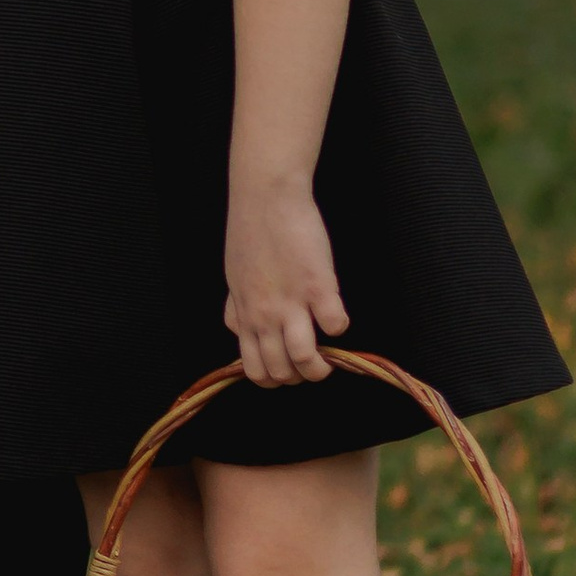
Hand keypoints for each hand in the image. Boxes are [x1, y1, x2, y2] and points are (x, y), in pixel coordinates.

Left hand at [223, 176, 347, 384]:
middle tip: (315, 361)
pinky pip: (335, 324)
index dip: (276, 379)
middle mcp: (264, 315)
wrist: (265, 196)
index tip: (290, 367)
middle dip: (301, 376)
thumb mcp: (234, 278)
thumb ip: (238, 308)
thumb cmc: (251, 234)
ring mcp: (290, 302)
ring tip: (332, 356)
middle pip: (281, 372)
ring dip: (323, 366)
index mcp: (245, 315)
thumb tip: (239, 327)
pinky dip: (340, 326)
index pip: (255, 370)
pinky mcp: (317, 285)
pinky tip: (337, 312)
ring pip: (305, 360)